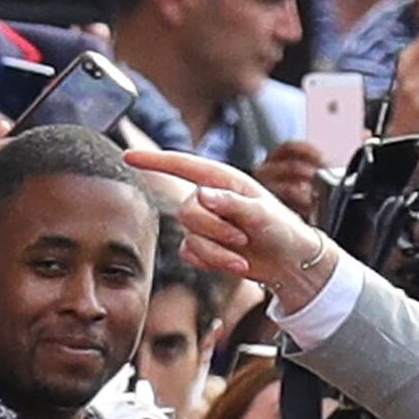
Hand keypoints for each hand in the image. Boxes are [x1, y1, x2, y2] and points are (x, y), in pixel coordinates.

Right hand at [127, 144, 333, 302]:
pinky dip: (214, 262)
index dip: (154, 160)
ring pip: (190, 236)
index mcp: (222, 180)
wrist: (290, 263)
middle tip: (242, 236)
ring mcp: (205, 224)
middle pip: (186, 211)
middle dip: (214, 229)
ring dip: (217, 249)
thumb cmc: (282, 230)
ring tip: (243, 252)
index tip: (128, 156)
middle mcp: (210, 199)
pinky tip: (235, 262)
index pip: (181, 165)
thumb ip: (232, 202)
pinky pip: (192, 254)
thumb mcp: (262, 212)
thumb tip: (202, 195)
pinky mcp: (204, 247)